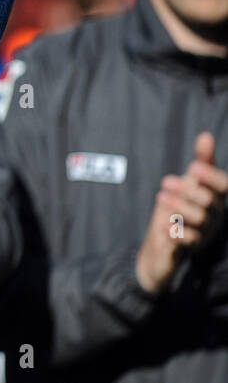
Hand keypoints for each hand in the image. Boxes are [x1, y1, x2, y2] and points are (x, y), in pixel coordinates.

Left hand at [135, 133, 227, 292]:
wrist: (166, 241)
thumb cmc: (184, 205)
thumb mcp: (191, 182)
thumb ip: (202, 162)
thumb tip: (206, 135)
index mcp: (217, 197)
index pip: (224, 185)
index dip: (211, 176)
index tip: (193, 167)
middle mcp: (216, 214)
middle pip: (210, 202)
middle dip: (188, 190)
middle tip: (165, 181)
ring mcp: (206, 231)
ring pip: (201, 219)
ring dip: (180, 207)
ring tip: (160, 197)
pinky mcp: (192, 247)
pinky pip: (189, 240)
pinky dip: (177, 231)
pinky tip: (164, 224)